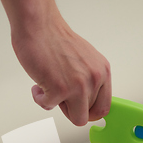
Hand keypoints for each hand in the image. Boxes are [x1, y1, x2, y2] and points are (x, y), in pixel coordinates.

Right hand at [0, 0, 111, 125]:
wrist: (39, 25)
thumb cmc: (55, 40)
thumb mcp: (85, 60)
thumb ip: (89, 80)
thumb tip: (87, 101)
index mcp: (102, 72)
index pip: (104, 107)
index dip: (89, 112)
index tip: (79, 108)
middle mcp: (94, 79)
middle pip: (88, 115)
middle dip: (71, 108)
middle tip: (60, 94)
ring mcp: (78, 86)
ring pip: (75, 118)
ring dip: (58, 105)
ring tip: (49, 88)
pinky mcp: (59, 89)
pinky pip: (49, 107)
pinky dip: (40, 99)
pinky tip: (39, 85)